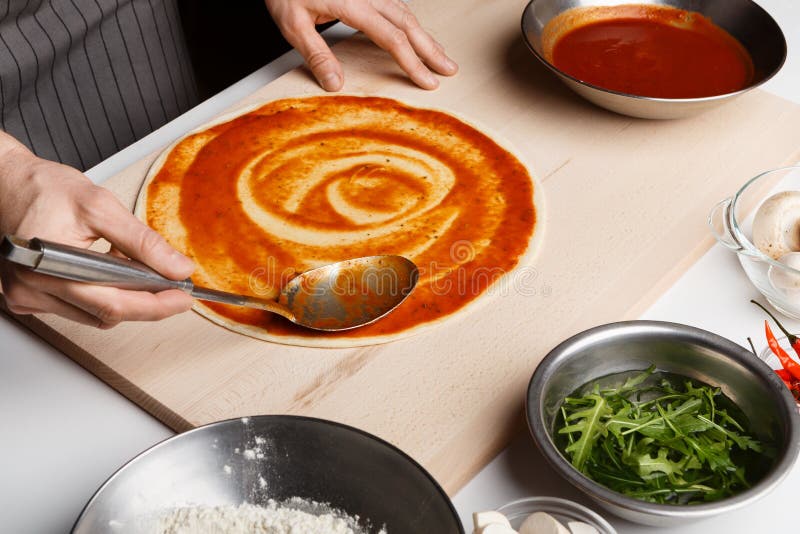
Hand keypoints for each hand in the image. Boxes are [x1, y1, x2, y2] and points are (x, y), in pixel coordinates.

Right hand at [0, 134, 194, 327]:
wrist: (6, 183)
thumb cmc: (42, 189)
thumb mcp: (100, 206)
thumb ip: (142, 241)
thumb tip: (177, 267)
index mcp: (49, 269)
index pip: (115, 305)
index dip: (156, 306)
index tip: (184, 299)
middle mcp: (33, 291)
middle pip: (107, 314)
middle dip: (145, 301)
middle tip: (172, 285)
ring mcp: (28, 297)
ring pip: (94, 315)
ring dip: (122, 296)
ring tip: (126, 262)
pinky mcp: (29, 297)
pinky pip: (78, 308)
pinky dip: (101, 293)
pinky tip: (105, 269)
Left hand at [264, 0, 457, 90]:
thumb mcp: (292, 24)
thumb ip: (316, 54)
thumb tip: (335, 84)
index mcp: (351, 3)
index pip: (391, 38)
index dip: (411, 62)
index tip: (427, 81)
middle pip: (408, 24)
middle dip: (431, 50)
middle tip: (449, 70)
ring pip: (405, 13)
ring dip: (424, 36)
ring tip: (439, 56)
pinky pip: (395, 5)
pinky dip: (410, 23)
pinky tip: (416, 34)